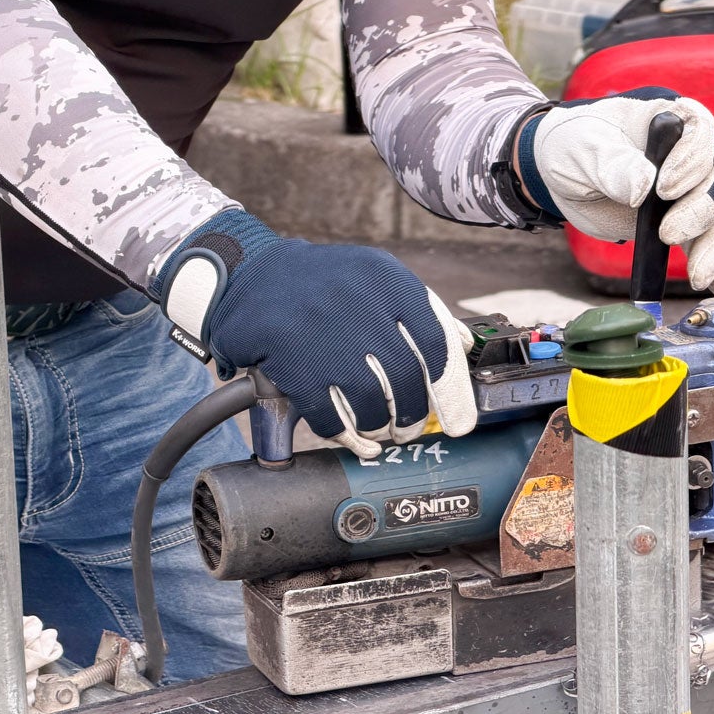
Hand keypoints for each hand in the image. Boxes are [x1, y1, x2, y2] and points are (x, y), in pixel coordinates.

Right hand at [153, 210, 475, 457]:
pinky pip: (330, 416)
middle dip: (415, 415)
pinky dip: (347, 436)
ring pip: (372, 402)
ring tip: (384, 431)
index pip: (437, 345)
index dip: (453, 391)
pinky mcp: (292, 365)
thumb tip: (464, 347)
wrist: (250, 275)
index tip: (460, 419)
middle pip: (407, 379)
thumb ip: (422, 310)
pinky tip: (355, 438)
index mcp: (388, 281)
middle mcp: (359, 305)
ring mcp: (324, 336)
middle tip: (413, 428)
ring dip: (383, 427)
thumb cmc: (326, 284)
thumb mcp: (377, 278)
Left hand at [516, 86, 713, 295]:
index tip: (665, 188)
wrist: (560, 171)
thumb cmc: (574, 144)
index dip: (691, 160)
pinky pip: (705, 244)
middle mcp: (688, 154)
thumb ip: (612, 163)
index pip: (700, 132)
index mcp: (670, 120)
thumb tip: (643, 186)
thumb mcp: (583, 147)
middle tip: (666, 234)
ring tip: (697, 275)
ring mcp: (688, 192)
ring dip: (710, 247)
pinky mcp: (681, 224)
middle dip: (699, 210)